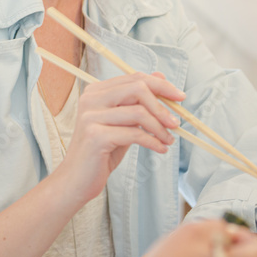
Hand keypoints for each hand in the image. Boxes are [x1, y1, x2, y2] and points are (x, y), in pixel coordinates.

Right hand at [55, 72, 182, 203]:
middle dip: (162, 106)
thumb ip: (137, 102)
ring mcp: (91, 117)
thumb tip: (160, 77)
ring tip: (168, 140)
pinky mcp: (96, 136)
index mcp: (96, 92)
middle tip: (176, 123)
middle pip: (137, 89)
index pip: (134, 78)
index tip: (179, 97)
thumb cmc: (101, 151)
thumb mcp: (122, 123)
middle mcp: (91, 99)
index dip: (160, 85)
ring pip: (139, 112)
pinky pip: (135, 134)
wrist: (76, 179)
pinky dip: (153, 141)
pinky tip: (160, 149)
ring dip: (160, 128)